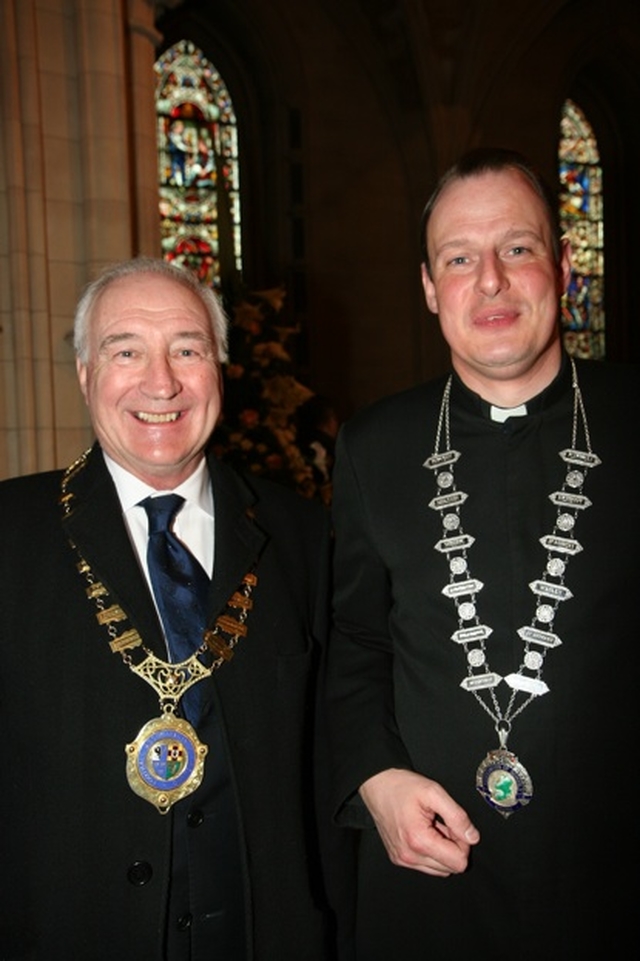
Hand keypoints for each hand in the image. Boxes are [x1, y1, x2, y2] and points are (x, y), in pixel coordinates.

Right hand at [359, 768, 479, 876]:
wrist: (377, 784)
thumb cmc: (402, 786)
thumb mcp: (434, 793)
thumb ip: (457, 816)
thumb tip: (473, 837)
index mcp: (419, 841)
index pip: (458, 862)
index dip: (463, 843)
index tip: (454, 825)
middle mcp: (409, 856)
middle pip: (450, 868)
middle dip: (453, 847)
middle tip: (443, 824)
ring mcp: (402, 859)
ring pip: (439, 870)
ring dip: (443, 851)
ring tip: (433, 827)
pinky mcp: (399, 858)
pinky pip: (426, 866)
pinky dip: (431, 852)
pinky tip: (424, 832)